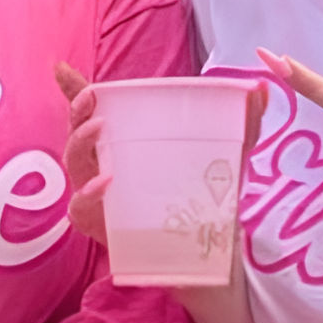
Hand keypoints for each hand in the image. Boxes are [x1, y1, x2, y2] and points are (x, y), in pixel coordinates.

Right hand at [56, 62, 264, 253]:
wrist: (212, 254)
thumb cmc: (209, 200)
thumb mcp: (228, 157)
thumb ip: (244, 124)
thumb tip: (261, 87)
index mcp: (127, 145)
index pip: (94, 114)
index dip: (74, 90)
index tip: (61, 69)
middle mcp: (106, 168)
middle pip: (77, 135)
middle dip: (76, 112)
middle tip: (92, 100)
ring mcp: (101, 198)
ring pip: (74, 167)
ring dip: (80, 144)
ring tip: (98, 130)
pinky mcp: (103, 227)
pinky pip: (82, 211)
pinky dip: (89, 196)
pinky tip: (105, 183)